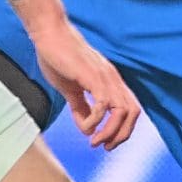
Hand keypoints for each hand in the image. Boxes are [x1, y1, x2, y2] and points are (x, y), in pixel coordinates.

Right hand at [13, 0, 139, 149]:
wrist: (49, 34)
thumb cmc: (57, 57)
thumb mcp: (70, 89)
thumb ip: (80, 107)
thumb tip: (88, 128)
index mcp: (110, 81)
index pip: (130, 108)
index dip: (122, 129)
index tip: (104, 142)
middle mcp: (112, 79)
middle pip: (133, 112)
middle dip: (121, 135)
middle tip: (104, 147)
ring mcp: (105, 77)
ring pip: (122, 112)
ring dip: (110, 132)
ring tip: (94, 142)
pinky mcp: (93, 76)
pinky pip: (104, 105)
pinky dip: (96, 121)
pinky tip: (84, 125)